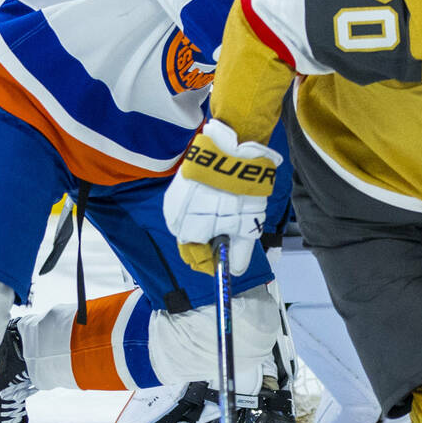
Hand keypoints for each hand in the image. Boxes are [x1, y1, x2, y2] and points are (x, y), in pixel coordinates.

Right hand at [162, 119, 281, 274]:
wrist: (234, 149)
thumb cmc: (241, 190)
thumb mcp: (247, 226)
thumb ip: (239, 252)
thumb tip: (235, 272)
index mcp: (191, 230)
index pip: (194, 256)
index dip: (206, 263)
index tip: (217, 266)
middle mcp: (177, 218)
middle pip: (187, 243)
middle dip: (203, 247)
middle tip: (220, 246)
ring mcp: (174, 201)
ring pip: (184, 226)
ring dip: (198, 231)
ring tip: (217, 226)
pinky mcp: (178, 187)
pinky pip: (182, 210)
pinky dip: (194, 215)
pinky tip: (208, 210)